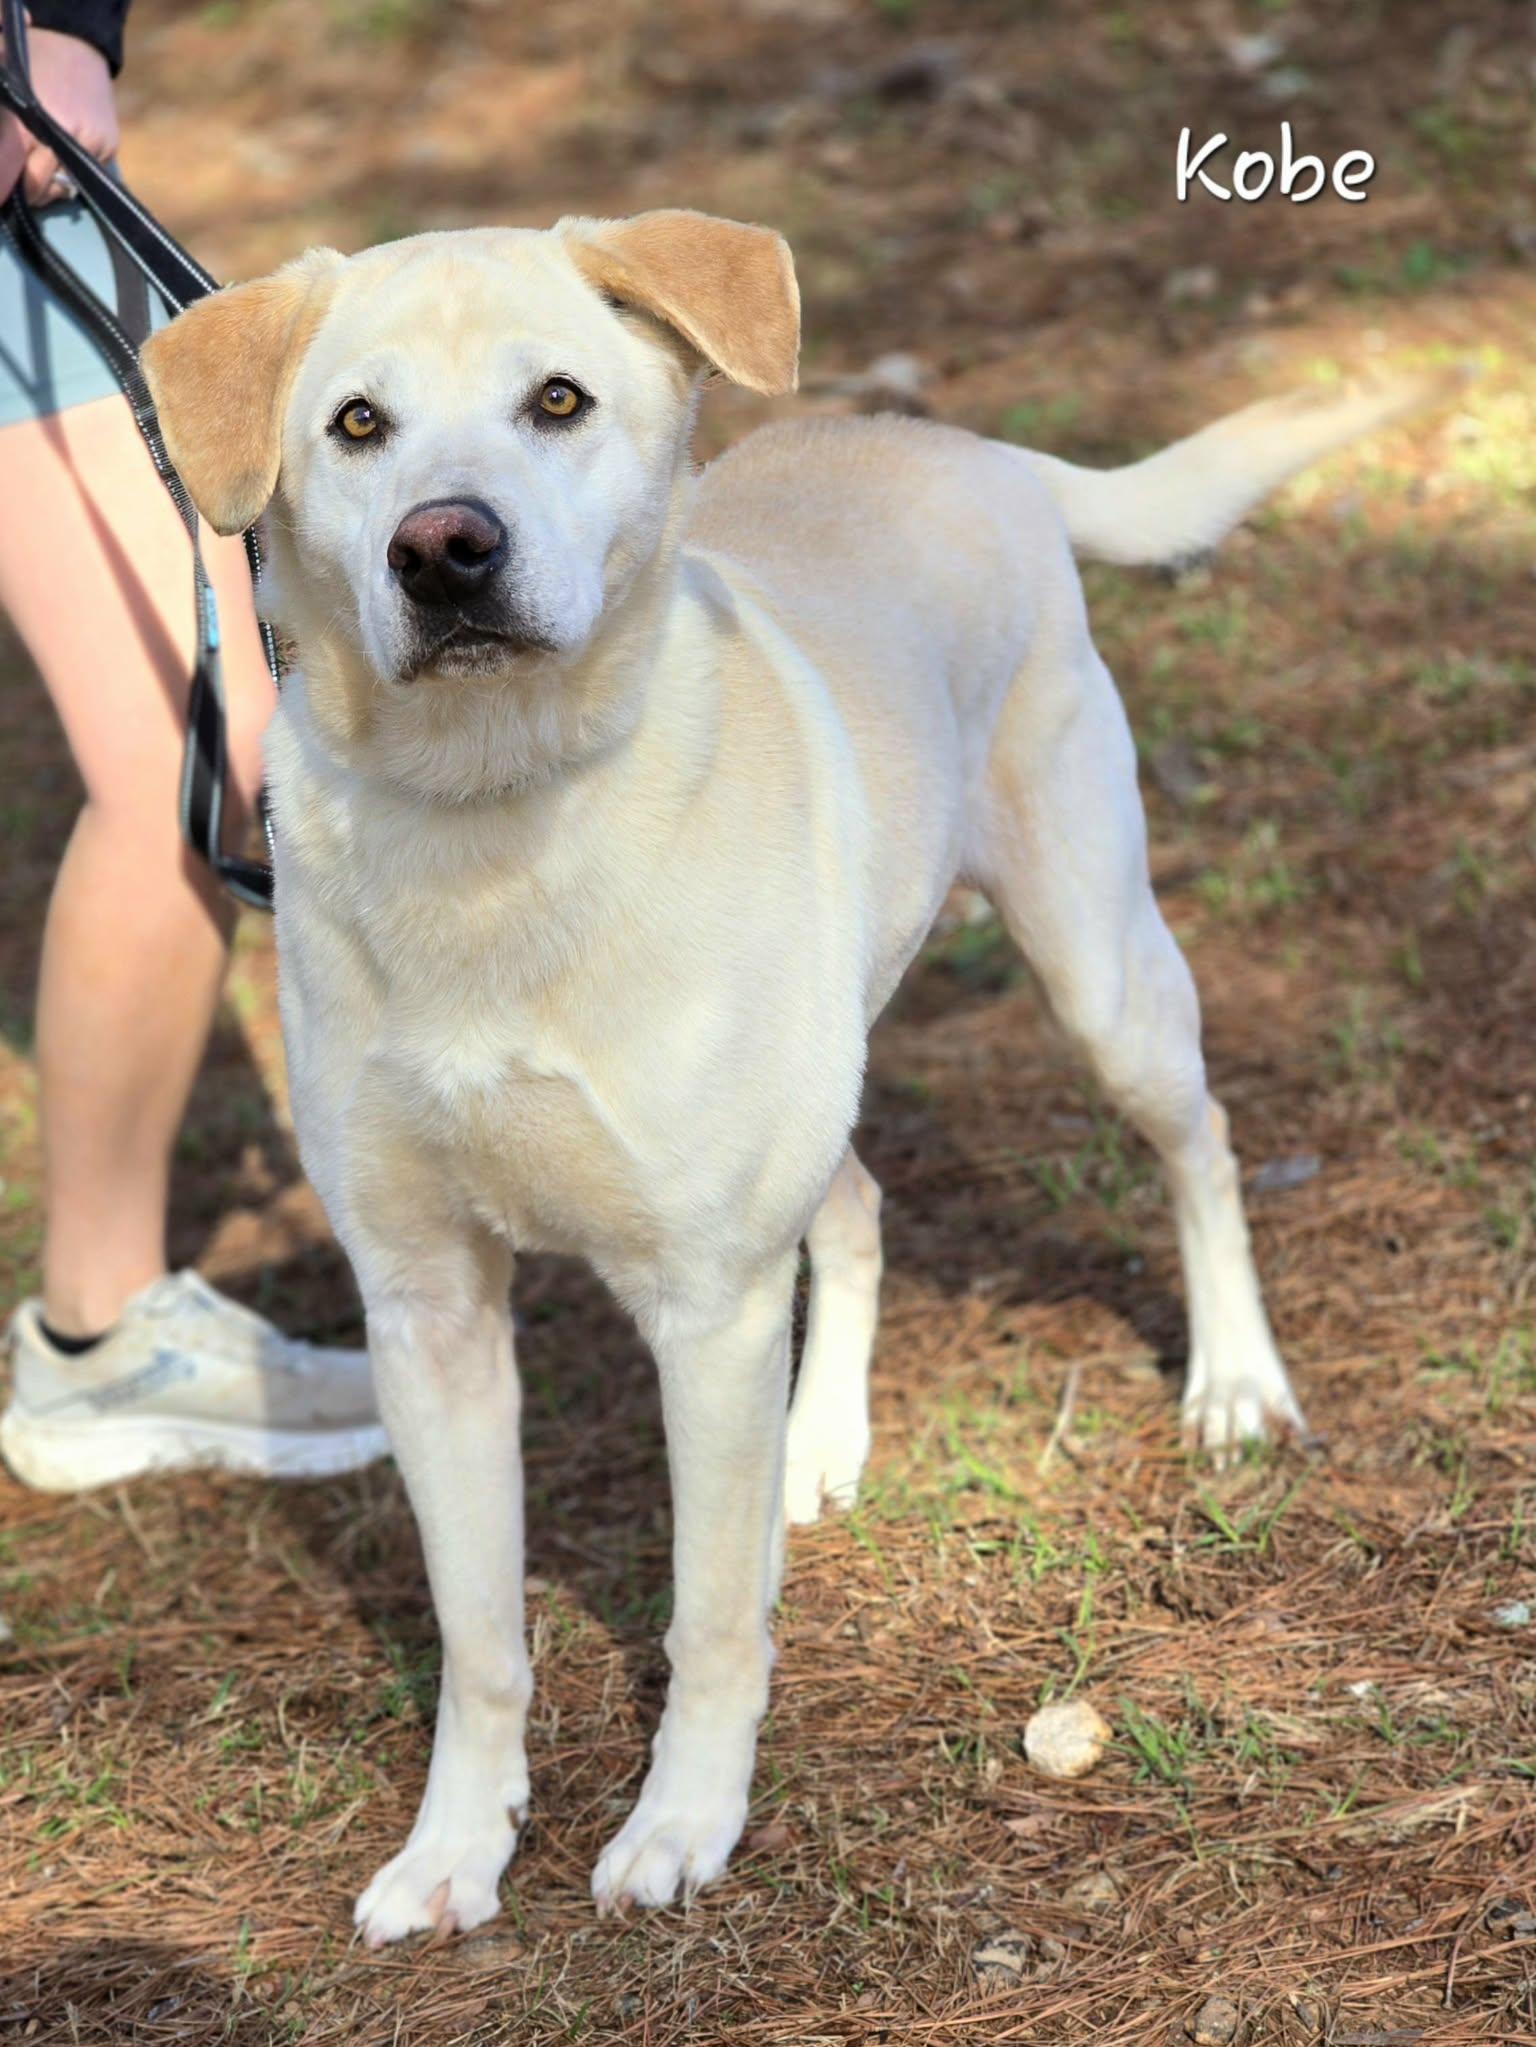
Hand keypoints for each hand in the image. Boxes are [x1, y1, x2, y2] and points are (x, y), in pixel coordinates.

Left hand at [0, 27, 117, 205]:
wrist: (77, 42)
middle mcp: (66, 140)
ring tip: (43, 164)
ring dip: (50, 184)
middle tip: (21, 178)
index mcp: (34, 124)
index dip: (9, 188)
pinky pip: (85, 178)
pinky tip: (65, 153)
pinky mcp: (109, 147)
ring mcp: (92, 146)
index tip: (7, 193)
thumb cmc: (34, 63)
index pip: (15, 176)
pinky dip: (71, 172)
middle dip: (28, 188)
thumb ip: (6, 134)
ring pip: (64, 188)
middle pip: (39, 189)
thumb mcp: (10, 92)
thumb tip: (5, 169)